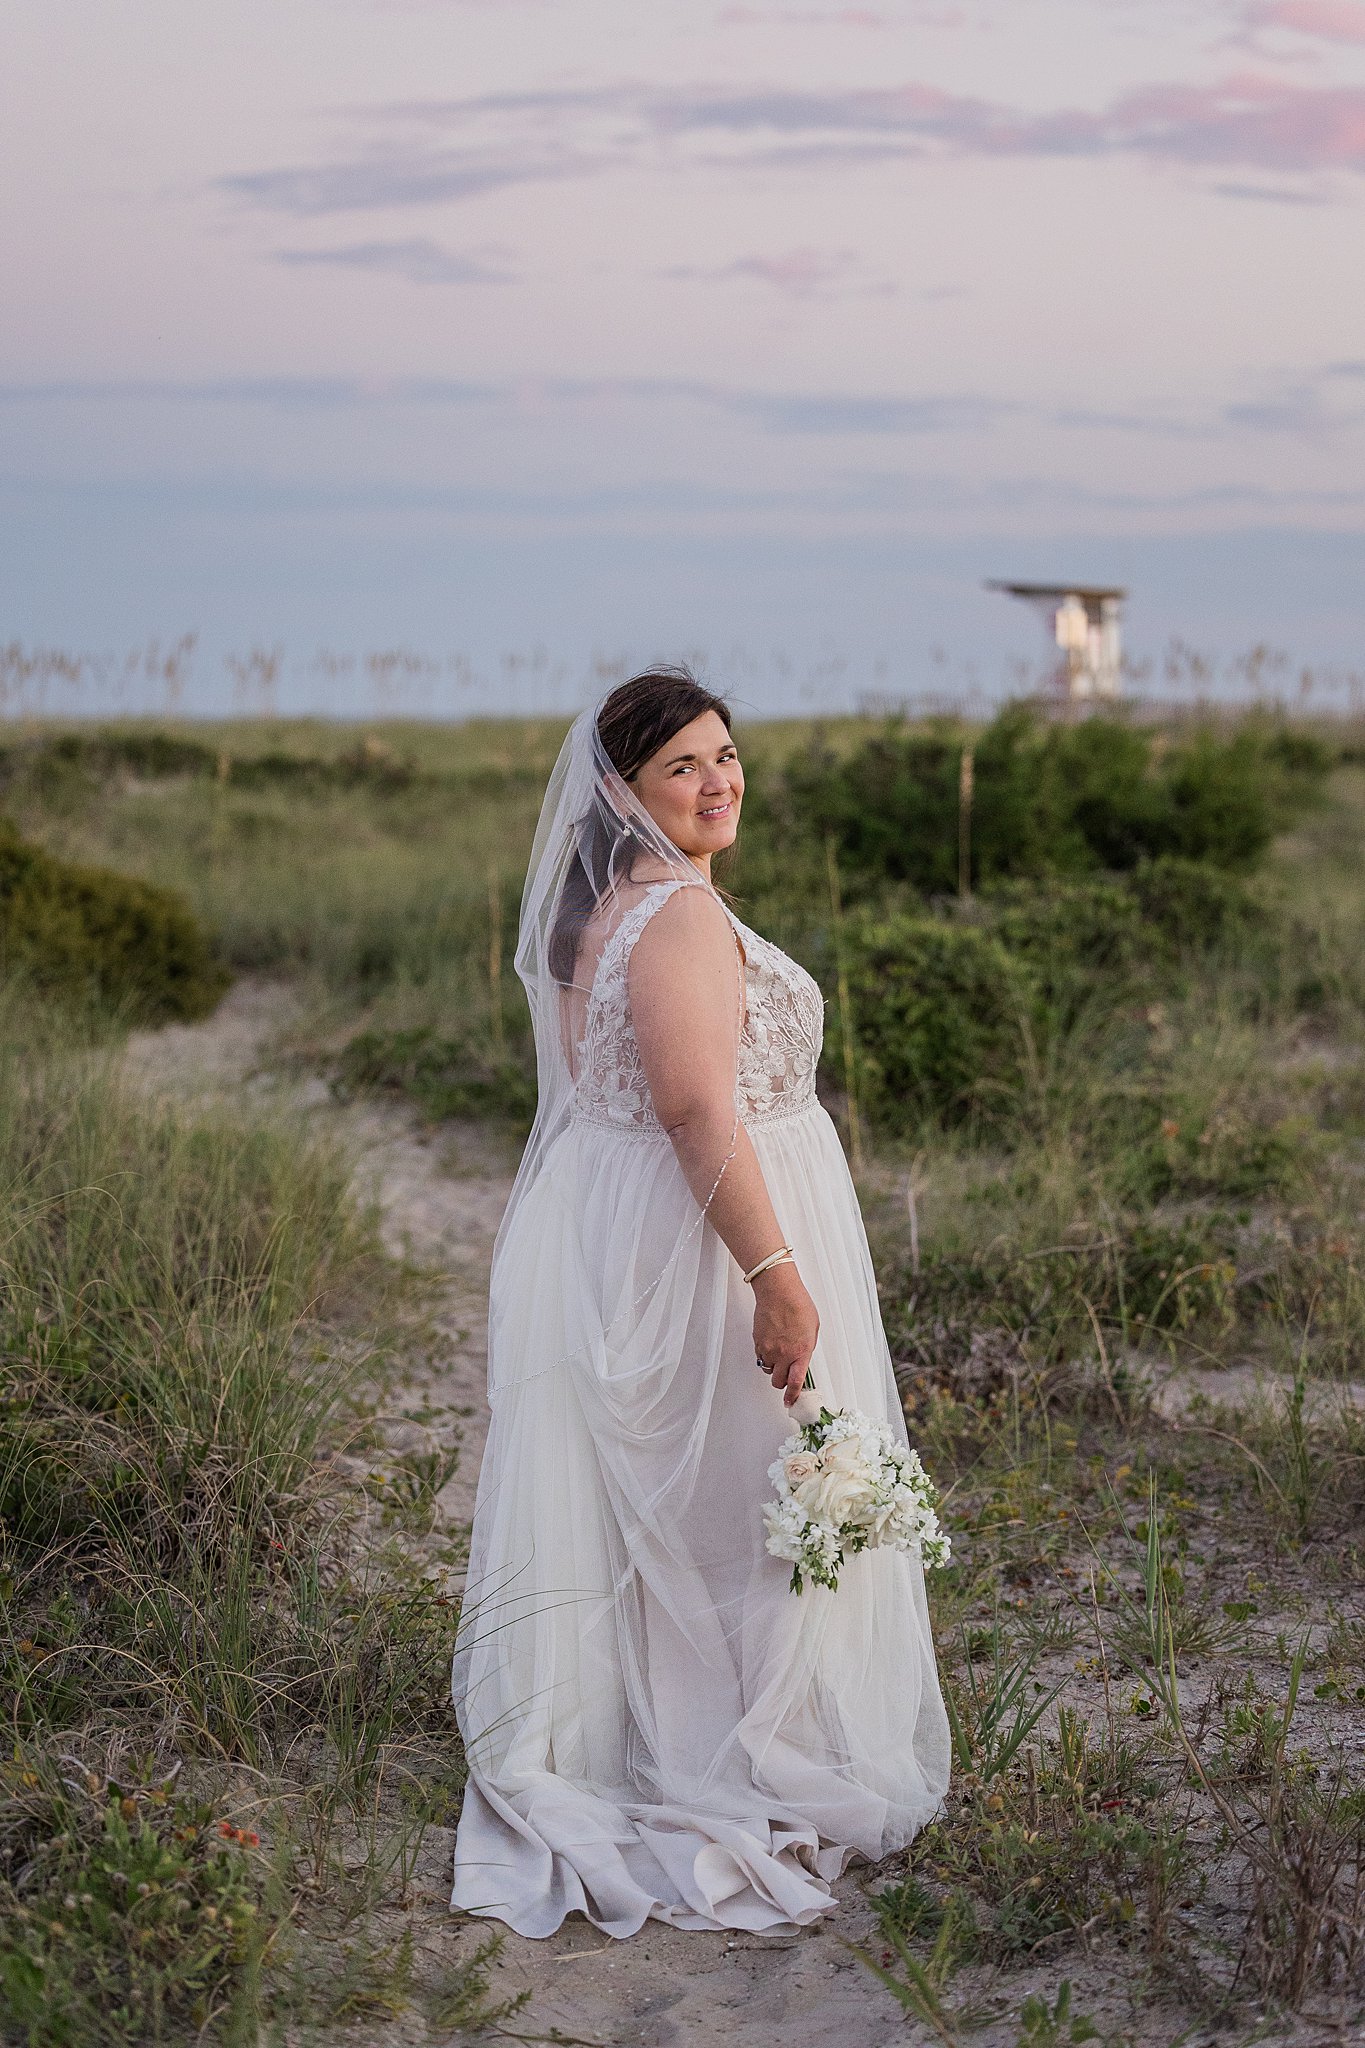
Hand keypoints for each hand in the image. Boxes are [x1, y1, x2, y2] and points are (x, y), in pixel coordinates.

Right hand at [752, 1263, 819, 1408]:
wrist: (779, 1291)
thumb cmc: (798, 1305)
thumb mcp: (813, 1329)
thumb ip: (807, 1348)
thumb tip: (802, 1357)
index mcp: (801, 1352)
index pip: (796, 1382)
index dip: (793, 1395)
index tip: (791, 1401)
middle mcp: (783, 1354)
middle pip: (778, 1382)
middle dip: (782, 1383)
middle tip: (785, 1376)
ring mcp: (768, 1349)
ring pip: (768, 1370)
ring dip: (773, 1367)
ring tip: (779, 1354)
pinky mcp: (757, 1342)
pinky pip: (760, 1357)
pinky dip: (765, 1356)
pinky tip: (771, 1344)